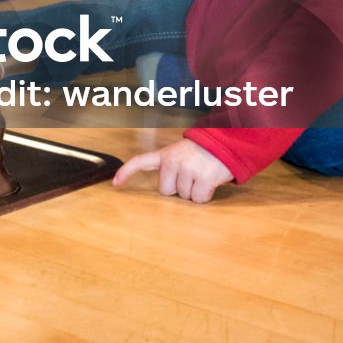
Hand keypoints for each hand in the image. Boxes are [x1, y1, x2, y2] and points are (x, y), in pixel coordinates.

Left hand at [112, 138, 234, 202]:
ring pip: (184, 197)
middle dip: (178, 189)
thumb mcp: (181, 153)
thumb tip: (166, 190)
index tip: (115, 184)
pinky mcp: (204, 178)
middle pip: (166, 191)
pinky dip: (205, 196)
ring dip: (194, 191)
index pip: (140, 161)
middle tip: (190, 176)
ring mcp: (188, 169)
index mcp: (165, 154)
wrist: (226, 143)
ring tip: (202, 175)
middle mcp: (173, 161)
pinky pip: (199, 199)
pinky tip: (209, 182)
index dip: (126, 172)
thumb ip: (170, 166)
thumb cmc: (203, 152)